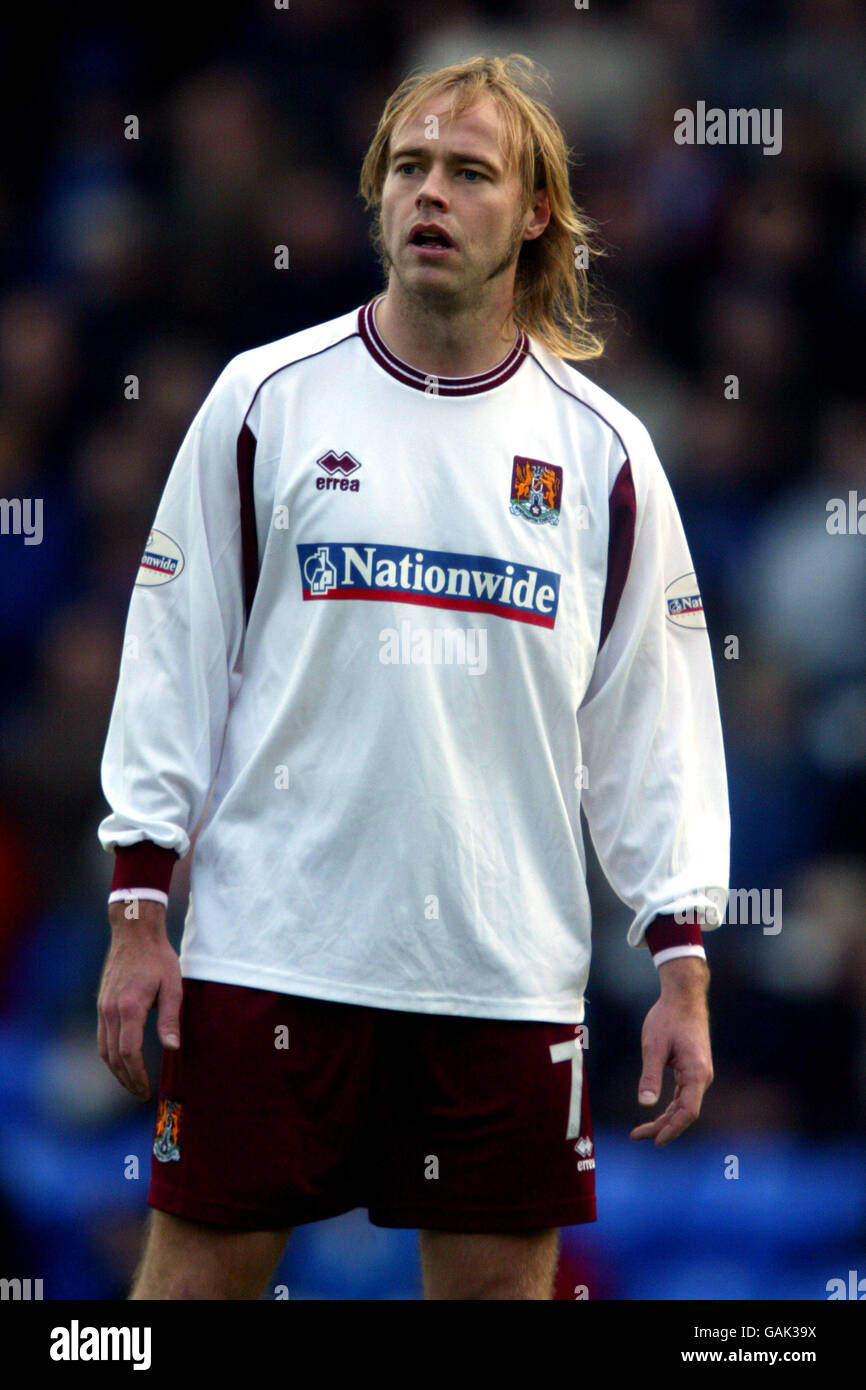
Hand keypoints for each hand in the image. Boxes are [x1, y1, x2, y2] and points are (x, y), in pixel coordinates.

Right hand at [97, 899, 181, 1100]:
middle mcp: (111, 1010)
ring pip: (104, 1049)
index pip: (129, 1053)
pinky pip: (102, 1036)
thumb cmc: (158, 958)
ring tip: (131, 1082)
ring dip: (116, 1069)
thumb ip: (170, 1019)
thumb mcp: (173, 986)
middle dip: (126, 1078)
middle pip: (113, 1056)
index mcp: (130, 1007)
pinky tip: (122, 1059)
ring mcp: (103, 1007)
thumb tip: (172, 1048)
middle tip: (140, 1093)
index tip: (147, 1089)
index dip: (137, 1075)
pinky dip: (110, 1053)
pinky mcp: (101, 1003)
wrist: (134, 933)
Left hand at [630, 956, 712, 1146]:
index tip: (656, 1141)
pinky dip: (670, 1106)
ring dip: (665, 1119)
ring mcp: (699, 1074)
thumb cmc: (668, 1018)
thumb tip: (645, 1104)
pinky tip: (656, 1113)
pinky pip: (683, 1095)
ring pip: (683, 1105)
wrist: (683, 997)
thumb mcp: (654, 1046)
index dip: (673, 1129)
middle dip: (662, 1127)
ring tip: (641, 1131)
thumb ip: (650, 1075)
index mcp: (696, 1073)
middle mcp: (702, 1077)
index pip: (688, 1111)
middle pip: (684, 1112)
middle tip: (636, 1136)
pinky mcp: (693, 1069)